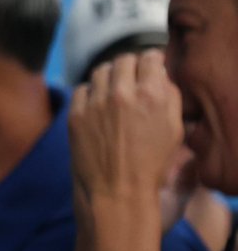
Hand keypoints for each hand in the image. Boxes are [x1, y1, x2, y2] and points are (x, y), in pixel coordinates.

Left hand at [69, 50, 182, 209]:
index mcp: (152, 95)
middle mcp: (122, 94)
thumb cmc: (150, 165)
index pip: (149, 57)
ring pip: (101, 71)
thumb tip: (158, 75)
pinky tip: (96, 106)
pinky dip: (90, 93)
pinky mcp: (76, 115)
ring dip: (109, 78)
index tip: (148, 71)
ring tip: (113, 93)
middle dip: (130, 68)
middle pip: (124, 60)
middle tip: (131, 81)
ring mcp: (96, 104)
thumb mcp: (173, 130)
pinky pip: (81, 89)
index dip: (150, 63)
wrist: (116, 193)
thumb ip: (169, 96)